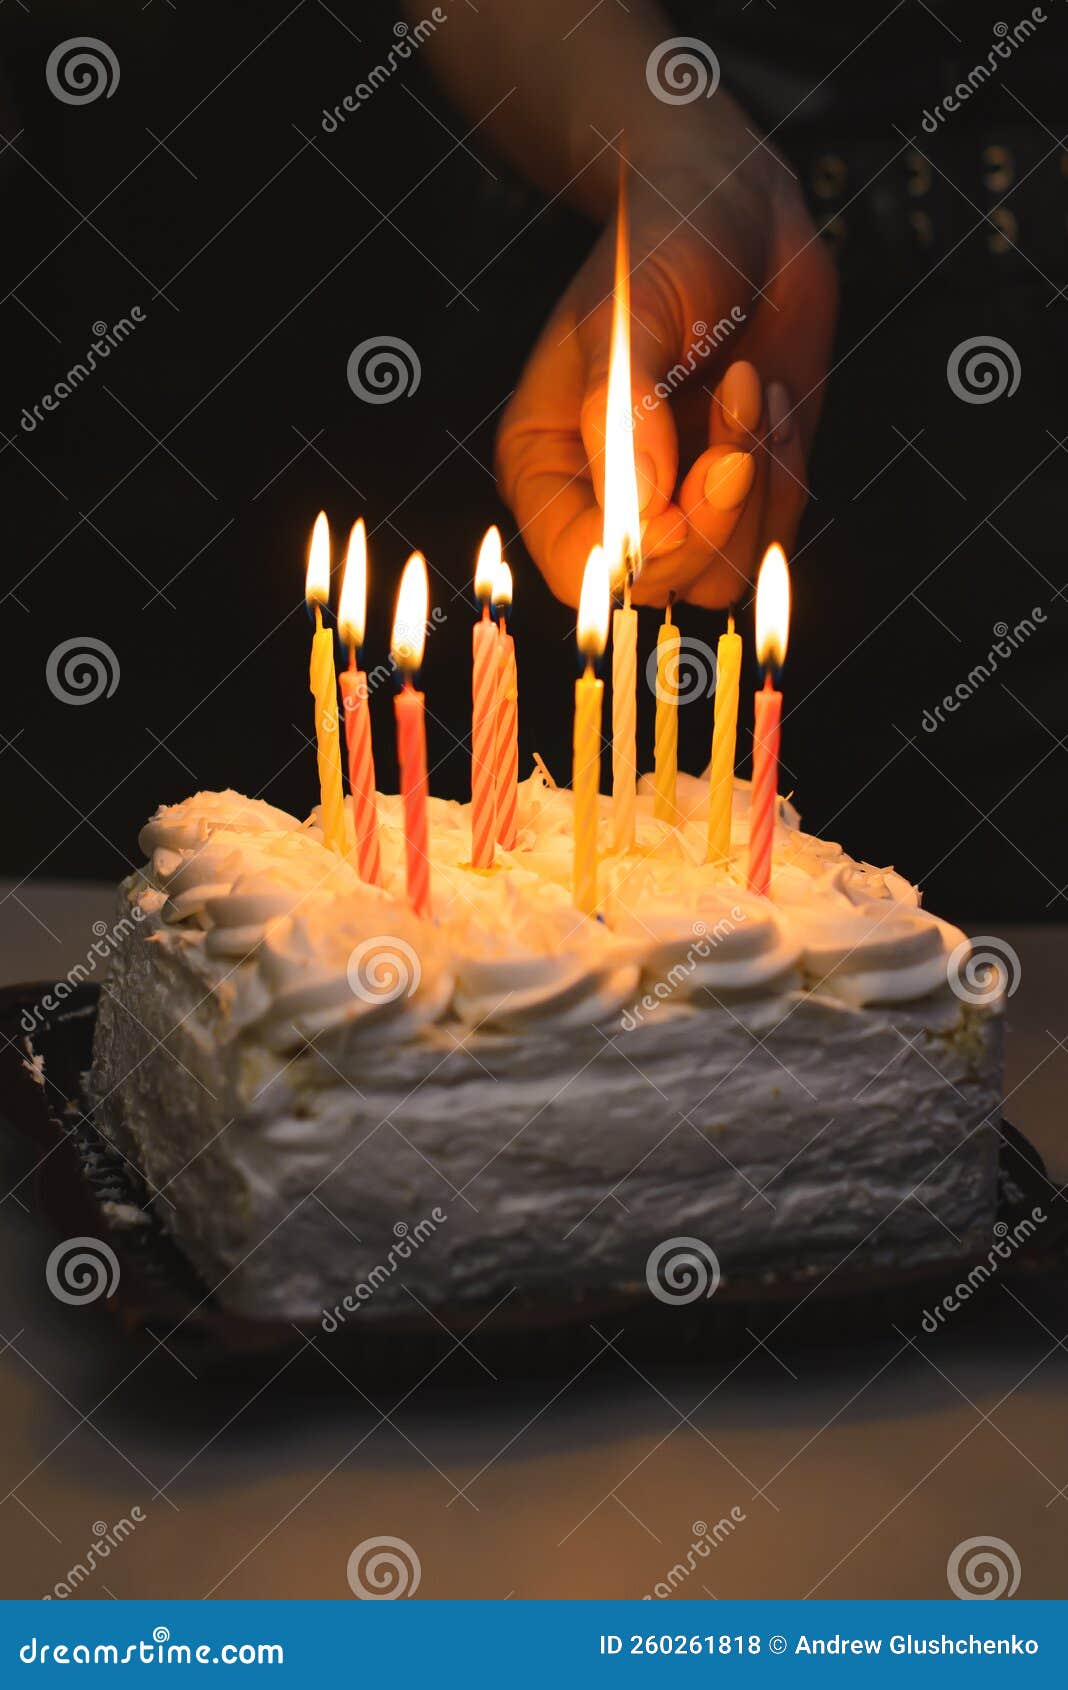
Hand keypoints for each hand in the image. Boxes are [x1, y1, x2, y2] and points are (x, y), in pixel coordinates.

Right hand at [496, 136, 837, 608]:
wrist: (737, 205)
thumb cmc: (663, 241)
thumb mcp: (630, 308)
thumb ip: (627, 409)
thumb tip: (642, 509)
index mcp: (547, 467)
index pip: (580, 569)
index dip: (639, 555)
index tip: (686, 501)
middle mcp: (609, 501)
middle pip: (662, 584)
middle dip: (716, 511)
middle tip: (741, 398)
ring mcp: (679, 503)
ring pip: (724, 573)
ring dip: (761, 488)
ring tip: (755, 386)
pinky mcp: (744, 494)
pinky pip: (774, 537)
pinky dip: (788, 476)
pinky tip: (774, 397)